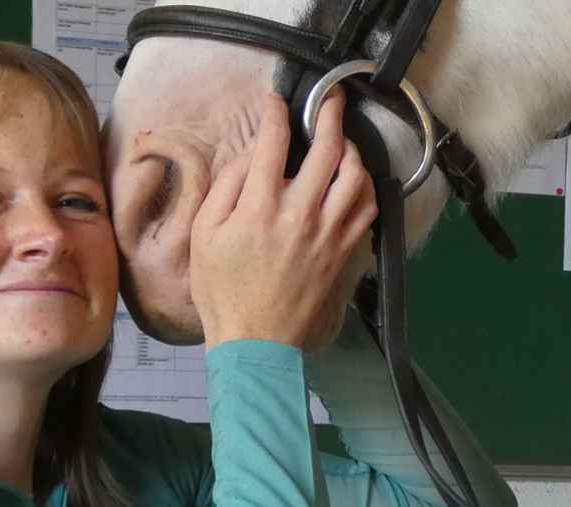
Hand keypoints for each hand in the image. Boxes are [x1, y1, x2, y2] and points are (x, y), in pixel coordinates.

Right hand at [189, 91, 376, 350]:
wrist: (256, 342)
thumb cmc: (223, 291)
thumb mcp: (204, 235)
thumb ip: (225, 188)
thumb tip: (249, 157)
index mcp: (260, 208)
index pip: (274, 142)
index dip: (276, 113)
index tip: (275, 102)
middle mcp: (301, 215)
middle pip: (328, 149)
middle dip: (331, 113)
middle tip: (331, 99)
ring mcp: (329, 234)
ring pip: (357, 176)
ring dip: (352, 149)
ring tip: (343, 141)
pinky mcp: (345, 252)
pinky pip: (367, 208)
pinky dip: (364, 186)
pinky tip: (354, 181)